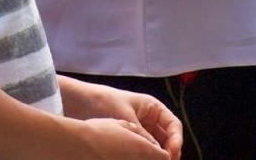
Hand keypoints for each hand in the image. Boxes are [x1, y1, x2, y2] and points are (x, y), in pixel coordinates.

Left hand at [60, 79, 182, 159]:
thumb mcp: (127, 118)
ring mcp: (140, 129)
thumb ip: (144, 137)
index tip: (171, 154)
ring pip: (156, 146)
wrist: (79, 102)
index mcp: (152, 108)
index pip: (173, 125)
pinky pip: (143, 149)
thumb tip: (160, 155)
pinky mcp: (130, 138)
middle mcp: (149, 118)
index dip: (176, 140)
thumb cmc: (104, 101)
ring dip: (157, 155)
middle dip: (169, 151)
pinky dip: (145, 156)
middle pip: (167, 138)